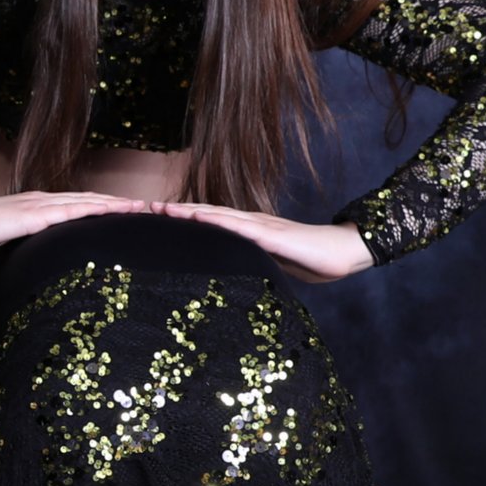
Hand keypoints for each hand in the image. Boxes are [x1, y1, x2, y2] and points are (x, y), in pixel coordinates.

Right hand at [0, 190, 147, 256]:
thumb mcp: (9, 241)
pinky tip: (112, 209)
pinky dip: (95, 208)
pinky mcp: (37, 214)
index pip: (79, 205)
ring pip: (87, 201)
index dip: (105, 207)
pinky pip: (72, 210)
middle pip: (91, 200)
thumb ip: (28, 245)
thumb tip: (39, 260)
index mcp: (40, 207)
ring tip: (141, 207)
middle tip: (148, 207)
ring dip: (116, 204)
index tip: (128, 212)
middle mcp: (46, 201)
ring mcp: (42, 205)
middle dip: (120, 204)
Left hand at [151, 202, 374, 282]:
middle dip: (173, 212)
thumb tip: (227, 277)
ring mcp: (261, 226)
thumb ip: (248, 264)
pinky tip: (198, 217)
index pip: (208, 223)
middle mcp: (250, 223)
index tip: (152, 220)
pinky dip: (216, 220)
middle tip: (141, 208)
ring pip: (216, 215)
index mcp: (247, 231)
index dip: (180, 219)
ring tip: (159, 208)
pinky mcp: (272, 234)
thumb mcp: (269, 265)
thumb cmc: (310, 259)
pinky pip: (240, 225)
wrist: (344, 251)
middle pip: (204, 214)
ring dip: (186, 211)